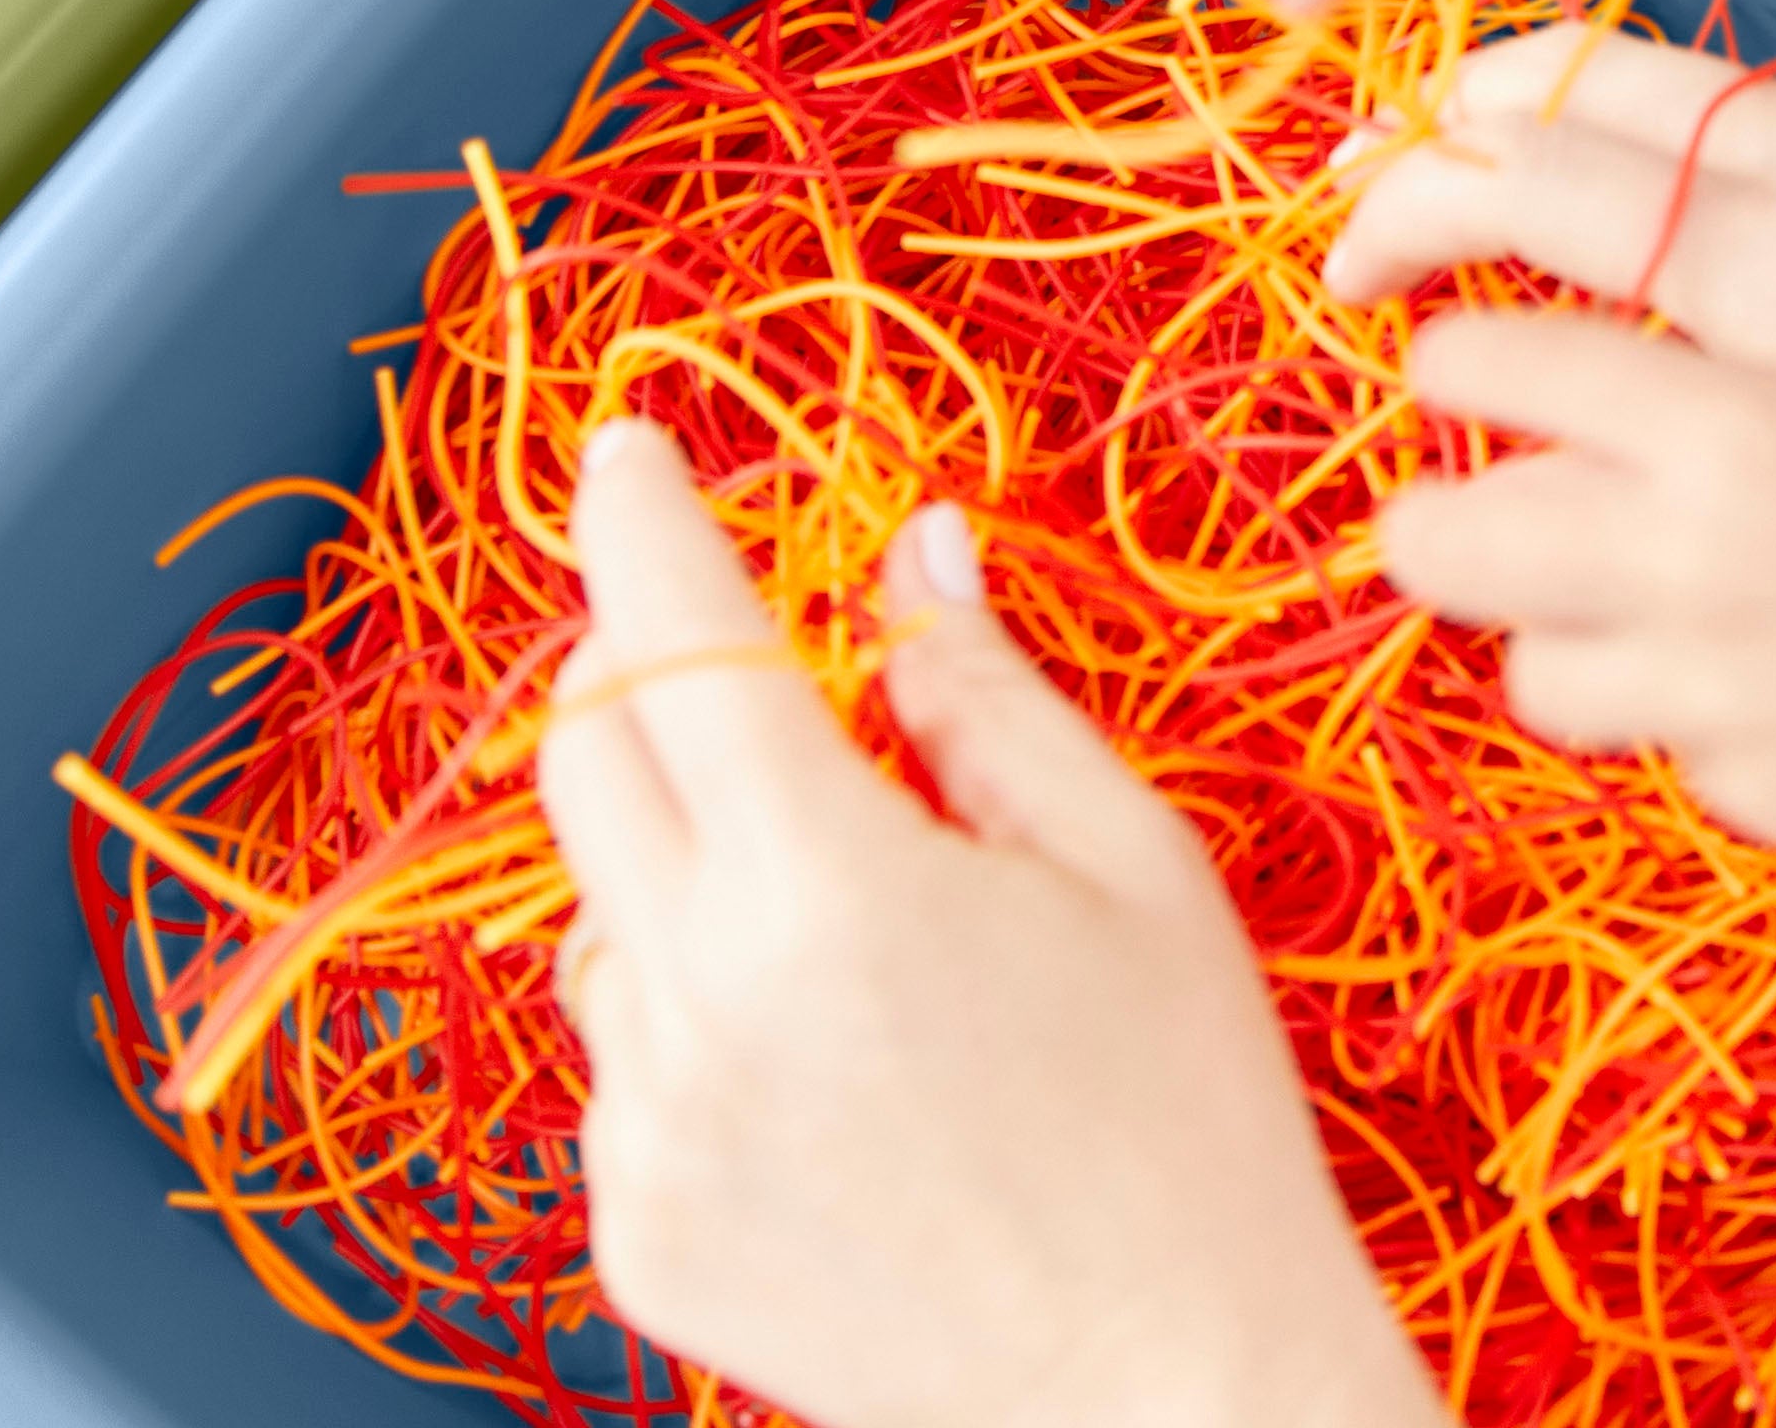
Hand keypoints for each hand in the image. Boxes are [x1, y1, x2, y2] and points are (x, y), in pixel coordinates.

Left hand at [536, 420, 1442, 1427]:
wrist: (1173, 1419)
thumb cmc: (1189, 1130)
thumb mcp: (1125, 864)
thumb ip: (981, 692)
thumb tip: (908, 552)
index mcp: (824, 883)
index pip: (676, 633)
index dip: (638, 515)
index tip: (624, 444)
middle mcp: (698, 1003)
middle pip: (586, 749)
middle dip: (643, 659)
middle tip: (742, 647)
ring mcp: (648, 1133)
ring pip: (594, 903)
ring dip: (676, 844)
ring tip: (842, 904)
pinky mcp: (636, 1236)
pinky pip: (621, 1053)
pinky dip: (690, 1001)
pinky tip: (830, 1053)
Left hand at [1382, 315, 1775, 861]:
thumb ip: (1729, 343)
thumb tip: (1610, 322)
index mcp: (1728, 415)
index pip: (1486, 361)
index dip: (1451, 357)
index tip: (1449, 359)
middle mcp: (1695, 557)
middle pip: (1435, 543)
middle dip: (1437, 519)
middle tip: (1473, 503)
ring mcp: (1724, 693)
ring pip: (1529, 675)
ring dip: (1565, 636)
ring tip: (1637, 604)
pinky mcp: (1774, 797)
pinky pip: (1672, 755)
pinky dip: (1699, 719)